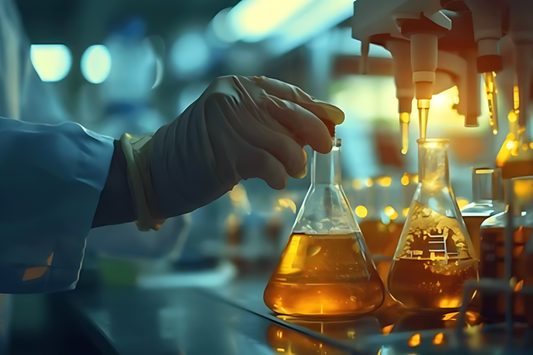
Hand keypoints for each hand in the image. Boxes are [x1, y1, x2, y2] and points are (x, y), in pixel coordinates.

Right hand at [125, 75, 343, 222]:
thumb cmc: (203, 151)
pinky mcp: (226, 151)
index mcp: (237, 86)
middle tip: (326, 148)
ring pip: (283, 142)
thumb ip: (270, 123)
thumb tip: (319, 128)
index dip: (316, 108)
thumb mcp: (238, 128)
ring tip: (292, 171)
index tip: (336, 120)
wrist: (159, 171)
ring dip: (295, 161)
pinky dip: (278, 175)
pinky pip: (268, 164)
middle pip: (290, 113)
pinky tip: (276, 180)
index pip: (287, 94)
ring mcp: (228, 122)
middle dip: (315, 132)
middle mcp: (233, 97)